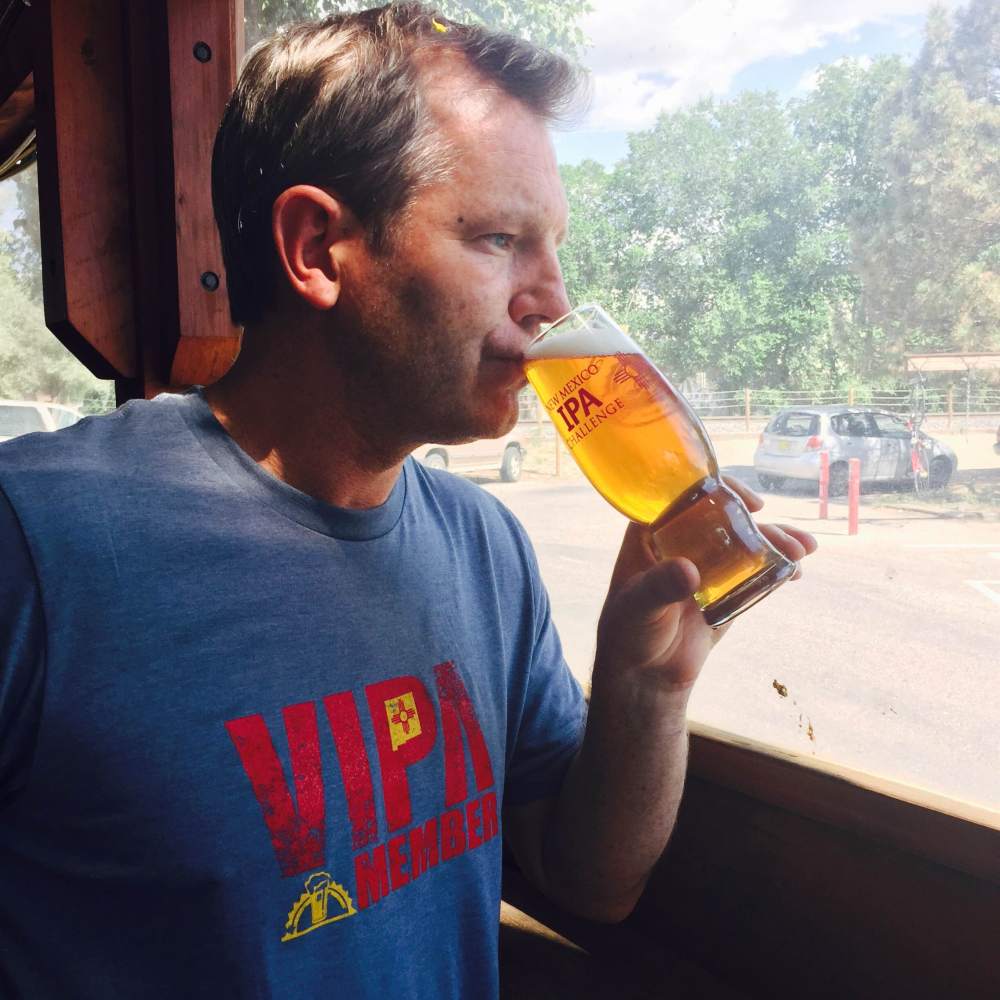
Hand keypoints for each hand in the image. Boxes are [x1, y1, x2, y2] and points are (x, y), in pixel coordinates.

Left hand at [593, 477, 816, 693]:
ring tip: (803, 550)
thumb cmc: (627, 633)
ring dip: (775, 542)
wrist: (644, 676)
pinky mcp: (724, 590)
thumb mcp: (637, 607)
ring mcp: (705, 565)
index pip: (686, 496)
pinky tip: (795, 571)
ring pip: (743, 543)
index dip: (720, 491)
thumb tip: (689, 570)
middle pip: (724, 518)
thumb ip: (659, 587)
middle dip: (759, 523)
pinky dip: (775, 569)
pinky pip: (753, 572)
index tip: (750, 503)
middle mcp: (680, 542)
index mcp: (652, 532)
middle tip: (786, 539)